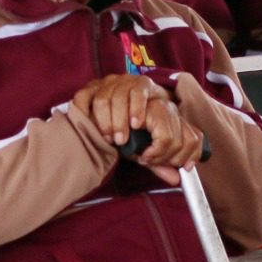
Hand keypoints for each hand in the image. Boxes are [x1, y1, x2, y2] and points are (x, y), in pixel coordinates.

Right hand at [72, 74, 200, 184]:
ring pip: (106, 95)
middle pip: (127, 93)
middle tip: (121, 141)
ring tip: (108, 137)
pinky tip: (91, 124)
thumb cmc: (134, 133)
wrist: (110, 113)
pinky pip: (85, 96)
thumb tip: (176, 179)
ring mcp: (108, 83)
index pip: (147, 95)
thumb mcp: (147, 144)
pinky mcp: (89, 87)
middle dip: (122, 120)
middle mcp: (130, 82)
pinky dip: (87, 111)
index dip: (141, 112)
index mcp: (151, 93)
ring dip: (106, 119)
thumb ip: (160, 160)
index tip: (139, 137)